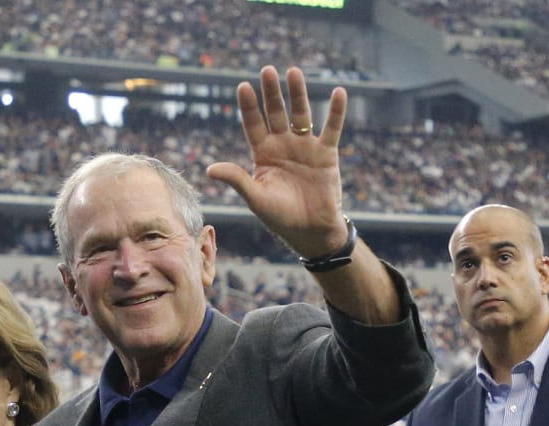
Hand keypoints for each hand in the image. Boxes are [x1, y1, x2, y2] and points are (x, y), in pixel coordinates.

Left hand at [206, 66, 349, 259]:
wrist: (311, 232)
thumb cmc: (281, 217)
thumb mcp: (256, 198)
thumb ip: (236, 179)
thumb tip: (210, 169)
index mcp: (263, 154)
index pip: (253, 124)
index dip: (249, 107)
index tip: (243, 86)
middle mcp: (283, 145)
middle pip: (276, 113)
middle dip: (272, 93)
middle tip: (267, 70)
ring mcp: (305, 147)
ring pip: (301, 114)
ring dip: (298, 94)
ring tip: (293, 72)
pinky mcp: (326, 153)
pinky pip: (332, 128)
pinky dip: (336, 111)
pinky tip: (338, 92)